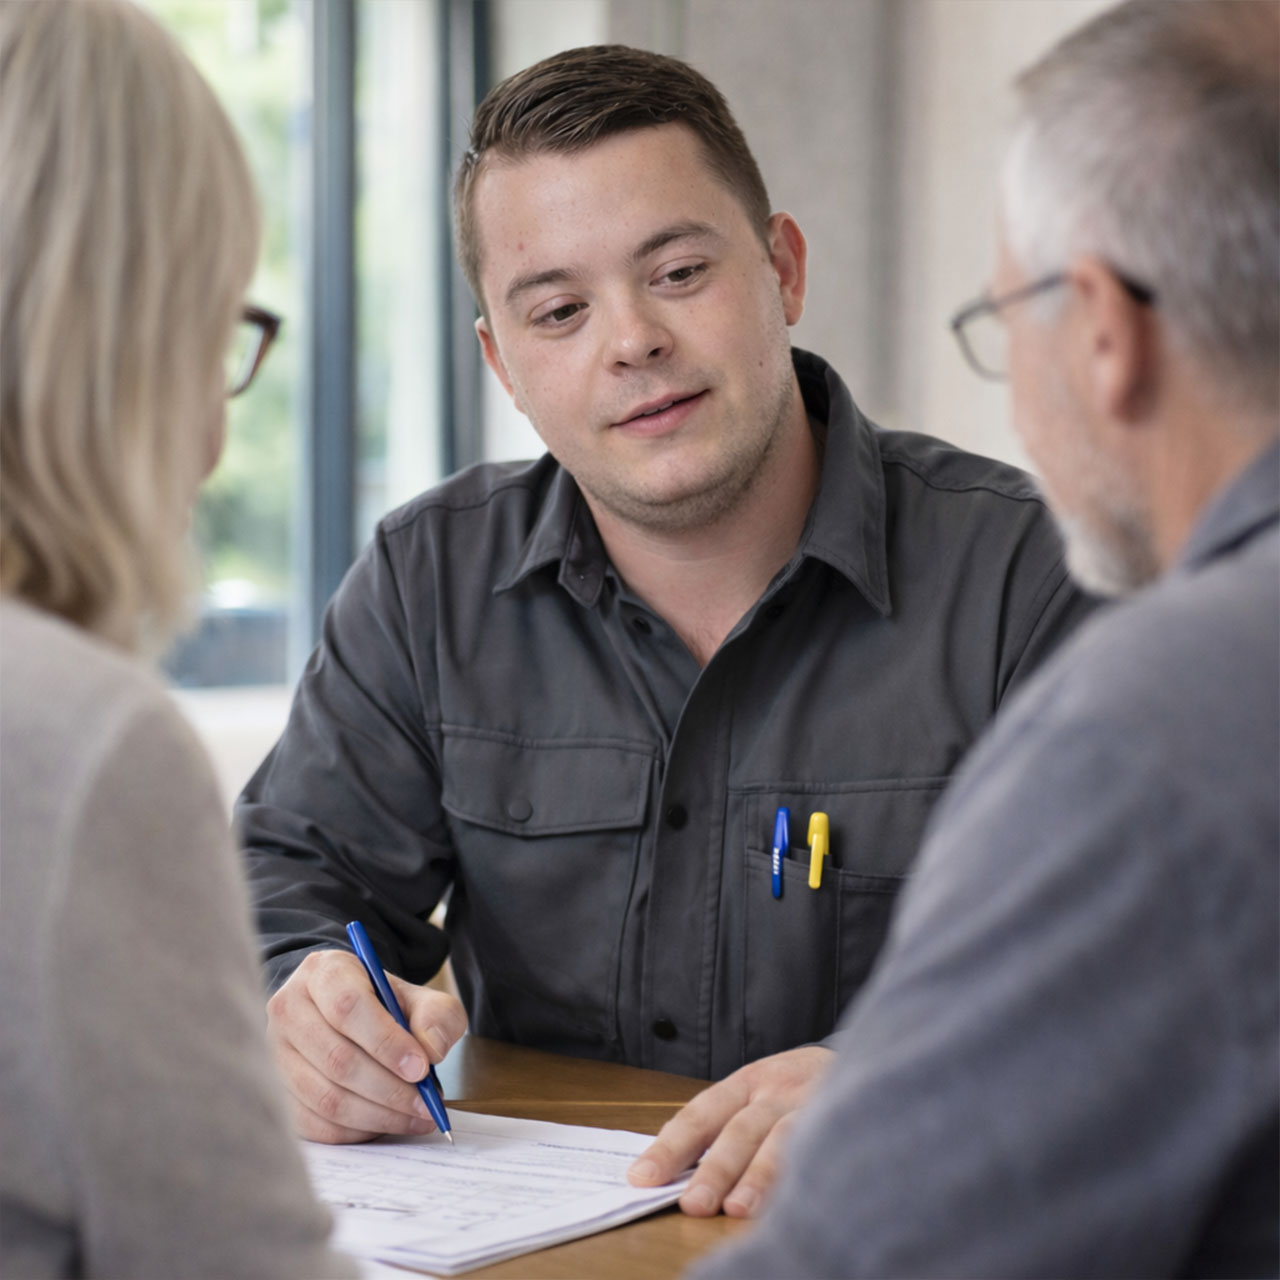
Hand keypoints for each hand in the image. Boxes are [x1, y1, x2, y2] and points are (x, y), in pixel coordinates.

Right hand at [266, 948, 467, 1142]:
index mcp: (324, 972)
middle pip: (337, 1059)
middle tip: (426, 1104)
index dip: (386, 1042)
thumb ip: (436, 1016)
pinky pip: (315, 1125)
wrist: (349, 1015)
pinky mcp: (277, 1092)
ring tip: (415, 1116)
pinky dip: (356, 1131)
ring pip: (326, 1098)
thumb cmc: (384, 1006)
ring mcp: (275, 1054)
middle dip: (390, 1089)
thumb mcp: (420, 997)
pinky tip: (386, 1123)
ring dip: (378, 1115)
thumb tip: (431, 1050)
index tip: (421, 1068)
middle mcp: (289, 1009)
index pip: (347, 1007)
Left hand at [627, 1044, 831, 1217]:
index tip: (642, 1177)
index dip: (671, 1146)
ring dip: (760, 1176)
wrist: (862, 1056)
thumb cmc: (794, 1088)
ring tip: (738, 1209)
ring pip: (784, 1140)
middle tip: (692, 1203)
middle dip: (716, 1168)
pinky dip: (809, 1175)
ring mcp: (814, 1106)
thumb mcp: (757, 1091)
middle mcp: (778, 1091)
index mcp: (747, 1082)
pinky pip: (825, 1149)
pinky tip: (797, 1202)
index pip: (701, 1113)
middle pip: (741, 1129)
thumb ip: (723, 1124)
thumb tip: (673, 1169)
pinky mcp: (845, 1122)